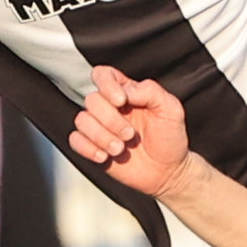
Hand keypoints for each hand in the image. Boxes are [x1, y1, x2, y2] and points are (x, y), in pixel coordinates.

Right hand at [69, 66, 193, 197]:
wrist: (167, 171)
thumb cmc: (170, 138)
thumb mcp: (171, 109)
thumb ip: (150, 92)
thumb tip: (124, 90)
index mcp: (126, 92)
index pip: (103, 75)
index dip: (106, 85)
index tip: (121, 101)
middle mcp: (109, 107)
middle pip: (91, 100)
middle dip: (111, 120)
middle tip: (130, 135)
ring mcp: (99, 127)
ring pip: (81, 120)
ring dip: (101, 136)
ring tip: (120, 149)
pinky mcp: (92, 146)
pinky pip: (75, 140)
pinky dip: (88, 149)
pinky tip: (105, 157)